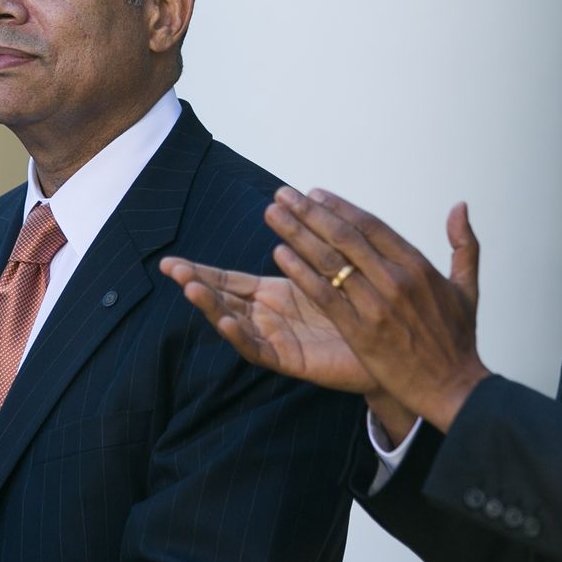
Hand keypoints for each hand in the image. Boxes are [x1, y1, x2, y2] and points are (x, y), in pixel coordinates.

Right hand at [159, 256, 381, 395]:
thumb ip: (310, 244)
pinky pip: (259, 349)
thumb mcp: (330, 269)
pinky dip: (240, 336)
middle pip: (223, 299)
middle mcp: (269, 316)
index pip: (229, 280)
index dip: (200, 271)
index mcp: (274, 293)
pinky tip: (225, 321)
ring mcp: (276, 339)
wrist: (391, 348)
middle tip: (171, 268)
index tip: (169, 261)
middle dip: (196, 283)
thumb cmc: (362, 309)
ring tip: (191, 288)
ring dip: (211, 305)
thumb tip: (294, 202)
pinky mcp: (290, 360)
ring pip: (234, 322)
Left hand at [265, 188, 489, 431]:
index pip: (371, 226)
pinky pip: (325, 296)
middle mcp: (396, 280)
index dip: (340, 207)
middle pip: (345, 236)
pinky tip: (281, 254)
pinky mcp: (361, 333)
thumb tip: (459, 207)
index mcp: (418, 266)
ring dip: (298, 234)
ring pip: (330, 261)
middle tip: (285, 195)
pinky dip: (301, 273)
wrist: (453, 387)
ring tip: (274, 214)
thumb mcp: (467, 288)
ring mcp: (377, 306)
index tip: (315, 194)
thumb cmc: (457, 340)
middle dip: (310, 212)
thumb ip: (463, 245)